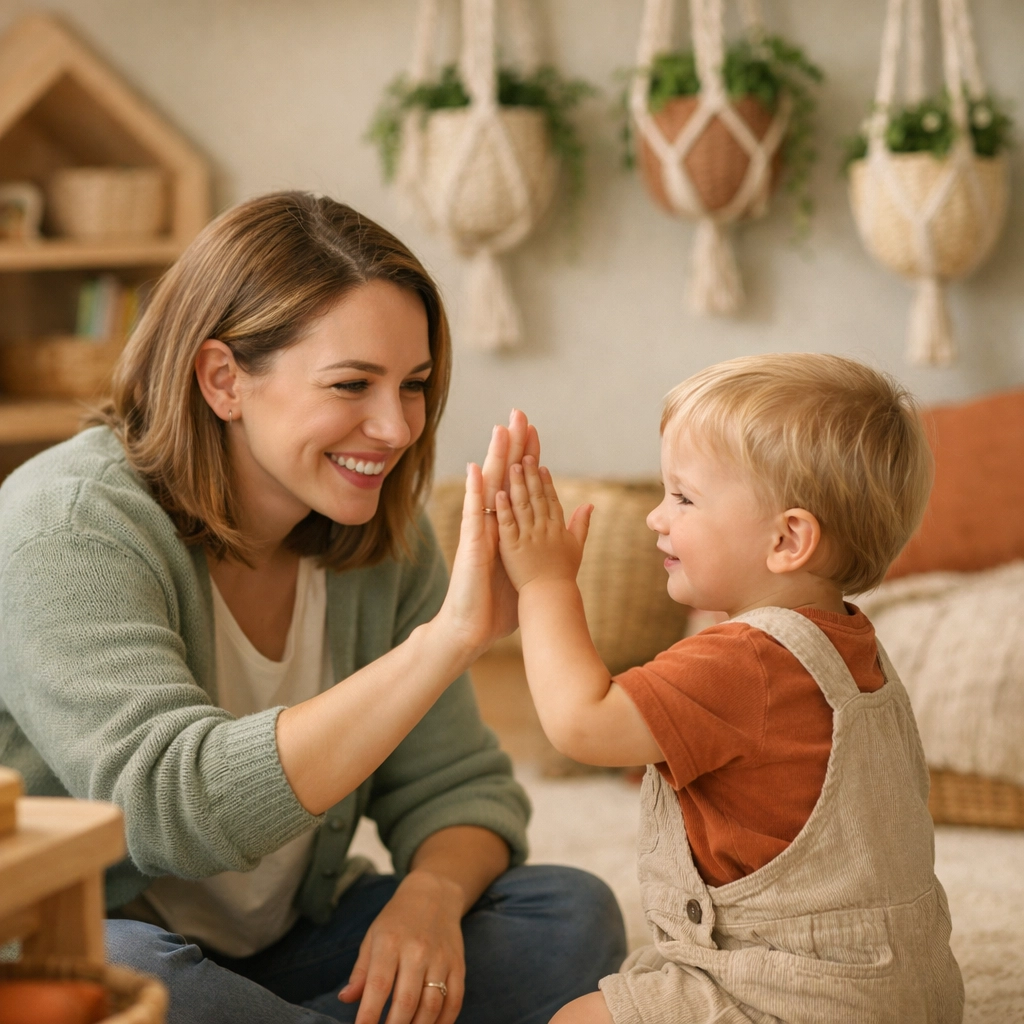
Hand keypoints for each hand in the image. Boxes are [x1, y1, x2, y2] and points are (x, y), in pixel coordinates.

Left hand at [339, 870, 464, 1023]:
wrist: (434, 894)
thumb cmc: (397, 919)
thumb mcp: (373, 937)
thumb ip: (361, 971)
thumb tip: (345, 999)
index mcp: (390, 942)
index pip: (378, 986)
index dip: (368, 1015)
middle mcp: (417, 951)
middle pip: (406, 1001)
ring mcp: (440, 959)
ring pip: (431, 1006)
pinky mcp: (458, 965)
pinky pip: (454, 1000)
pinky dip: (443, 1022)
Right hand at [479, 410, 539, 633]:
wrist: (473, 628)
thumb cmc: (498, 603)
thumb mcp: (526, 568)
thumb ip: (539, 546)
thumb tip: (553, 535)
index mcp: (508, 526)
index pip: (519, 484)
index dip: (528, 458)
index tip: (536, 432)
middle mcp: (492, 521)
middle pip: (504, 476)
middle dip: (513, 445)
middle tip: (519, 414)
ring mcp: (481, 530)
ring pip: (489, 486)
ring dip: (495, 457)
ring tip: (501, 428)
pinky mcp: (473, 543)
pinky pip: (474, 511)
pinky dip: (476, 490)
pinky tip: (478, 468)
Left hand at [496, 457, 592, 592]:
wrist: (551, 599)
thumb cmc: (563, 576)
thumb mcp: (576, 547)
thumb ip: (581, 524)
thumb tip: (590, 504)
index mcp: (557, 529)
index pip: (551, 500)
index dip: (545, 482)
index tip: (540, 465)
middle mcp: (544, 529)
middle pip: (537, 497)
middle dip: (530, 475)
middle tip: (524, 455)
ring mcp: (528, 538)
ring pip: (522, 506)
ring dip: (517, 484)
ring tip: (512, 466)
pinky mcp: (512, 548)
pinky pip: (507, 524)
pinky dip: (503, 508)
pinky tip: (499, 493)